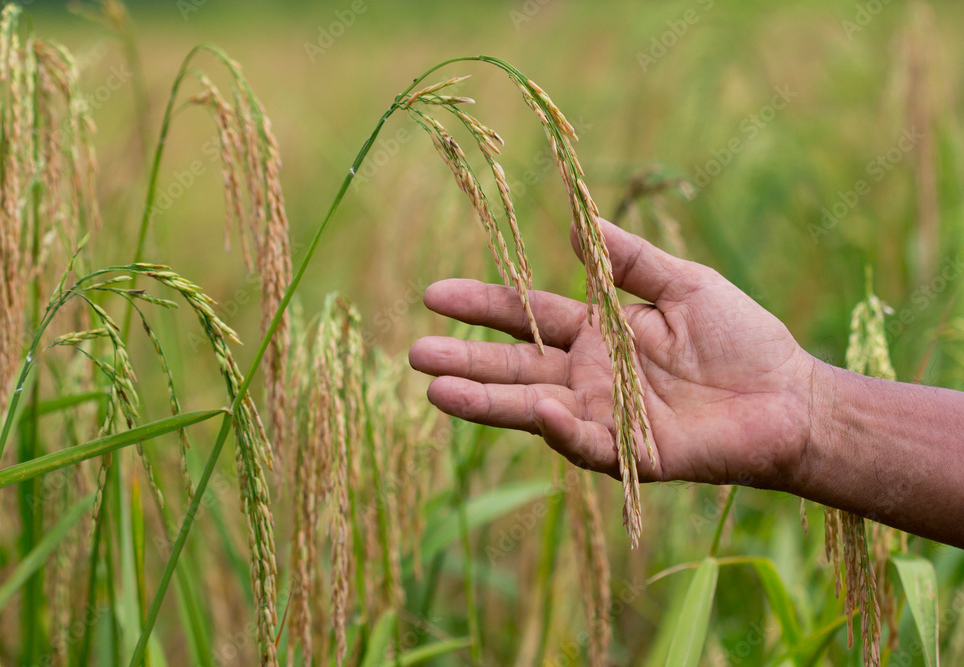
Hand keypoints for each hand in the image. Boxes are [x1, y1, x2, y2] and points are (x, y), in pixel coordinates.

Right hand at [409, 218, 820, 489]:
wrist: (791, 396)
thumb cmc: (741, 338)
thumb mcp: (684, 283)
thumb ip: (630, 260)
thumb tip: (579, 226)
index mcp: (597, 333)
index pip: (526, 317)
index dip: (481, 306)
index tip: (433, 295)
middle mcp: (588, 376)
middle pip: (515, 367)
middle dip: (465, 361)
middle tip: (413, 353)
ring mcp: (605, 417)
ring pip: (533, 409)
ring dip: (487, 402)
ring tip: (436, 392)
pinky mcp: (633, 454)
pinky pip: (588, 441)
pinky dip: (562, 428)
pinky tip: (537, 407)